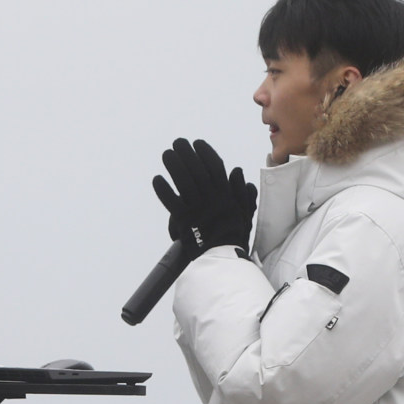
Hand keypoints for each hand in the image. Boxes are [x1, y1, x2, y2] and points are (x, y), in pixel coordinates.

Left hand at [152, 139, 256, 255]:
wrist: (224, 260)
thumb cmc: (233, 236)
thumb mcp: (245, 213)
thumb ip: (241, 192)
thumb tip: (236, 170)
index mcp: (226, 196)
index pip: (216, 168)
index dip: (206, 153)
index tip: (197, 143)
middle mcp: (213, 200)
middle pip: (198, 171)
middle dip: (187, 154)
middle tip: (177, 143)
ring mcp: (199, 211)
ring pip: (185, 184)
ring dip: (175, 166)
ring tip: (167, 154)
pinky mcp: (186, 223)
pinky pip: (173, 204)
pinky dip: (164, 191)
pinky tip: (158, 179)